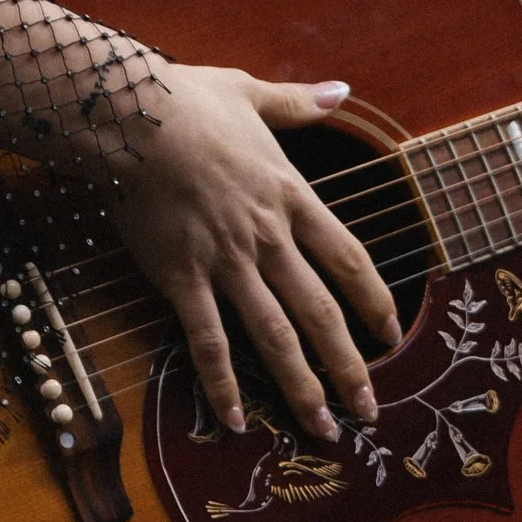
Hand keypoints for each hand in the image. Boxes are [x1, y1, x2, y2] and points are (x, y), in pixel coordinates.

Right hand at [110, 59, 398, 437]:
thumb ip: (300, 103)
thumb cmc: (186, 100)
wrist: (129, 117)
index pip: (349, 260)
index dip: (376, 302)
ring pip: (274, 337)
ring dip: (301, 388)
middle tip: (371, 410)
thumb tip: (342, 93)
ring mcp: (226, 263)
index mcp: (291, 196)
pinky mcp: (181, 279)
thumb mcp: (252, 93)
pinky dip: (223, 384)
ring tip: (323, 429)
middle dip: (349, 367)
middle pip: (321, 313)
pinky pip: (207, 342)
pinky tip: (236, 419)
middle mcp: (268, 238)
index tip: (392, 335)